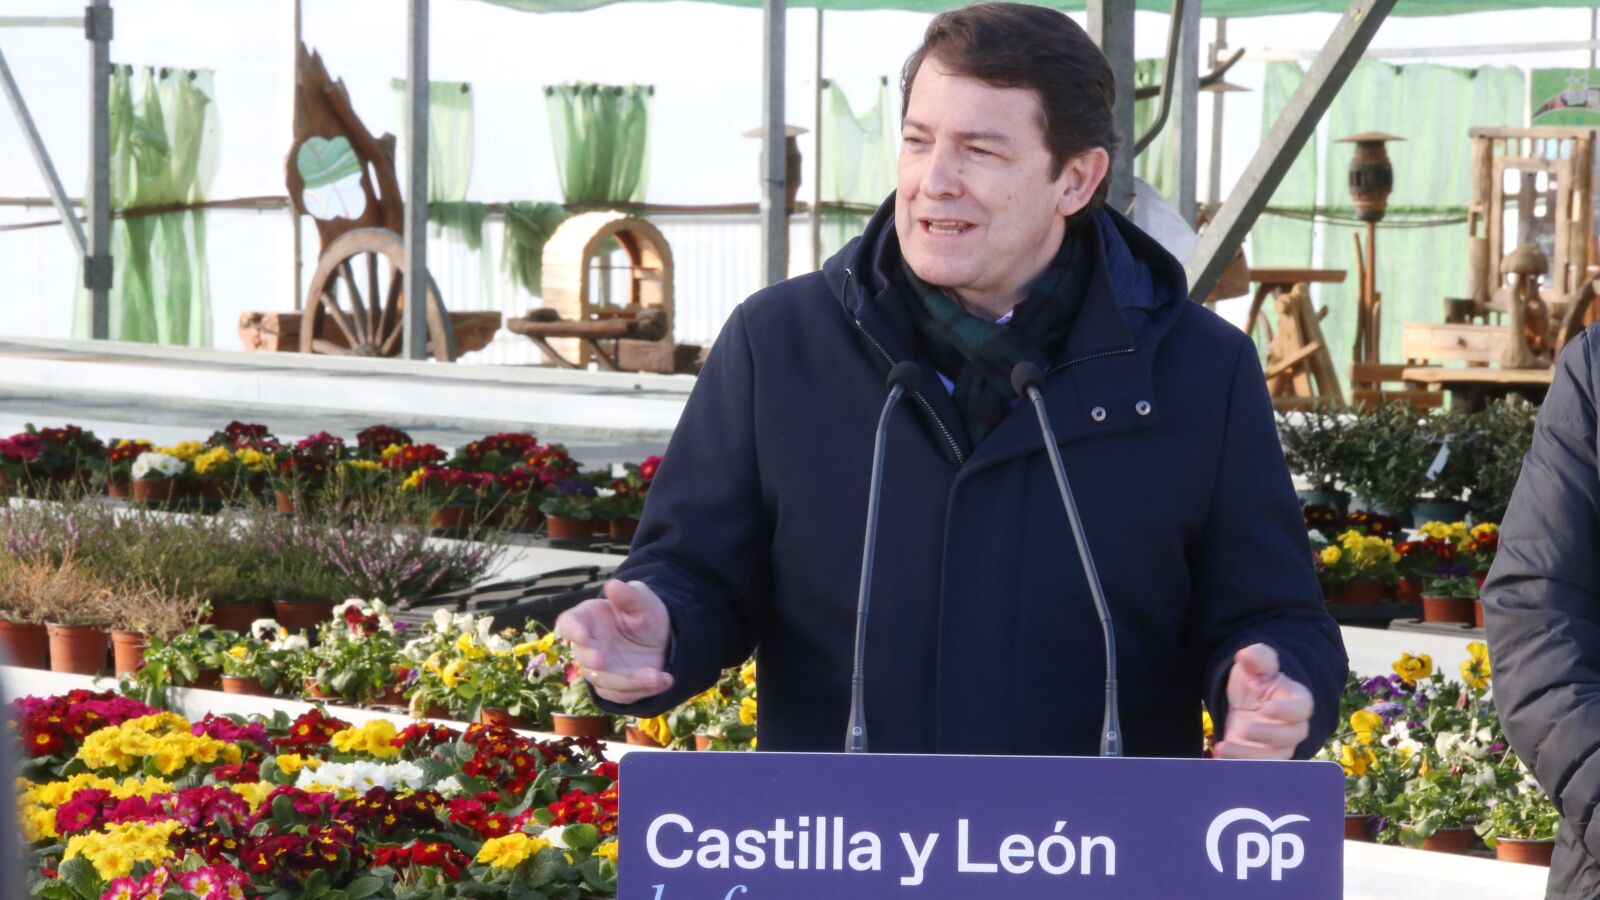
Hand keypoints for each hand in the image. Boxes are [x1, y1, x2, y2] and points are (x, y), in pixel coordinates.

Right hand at [554, 579, 673, 704]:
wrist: (662, 638)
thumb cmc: (644, 613)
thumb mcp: (642, 601)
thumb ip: (629, 595)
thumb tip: (613, 585)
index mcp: (587, 619)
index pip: (569, 624)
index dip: (572, 631)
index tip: (582, 635)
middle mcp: (589, 646)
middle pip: (584, 657)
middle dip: (592, 660)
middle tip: (602, 661)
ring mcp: (600, 669)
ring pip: (605, 681)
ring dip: (630, 681)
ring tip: (657, 676)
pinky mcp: (614, 687)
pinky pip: (623, 694)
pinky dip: (644, 690)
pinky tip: (664, 680)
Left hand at [1212, 643, 1311, 759]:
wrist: (1247, 701)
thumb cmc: (1256, 681)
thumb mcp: (1254, 665)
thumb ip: (1256, 658)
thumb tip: (1248, 655)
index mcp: (1297, 701)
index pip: (1302, 708)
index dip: (1288, 710)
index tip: (1269, 708)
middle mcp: (1293, 727)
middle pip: (1290, 737)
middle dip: (1268, 735)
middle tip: (1244, 729)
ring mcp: (1279, 746)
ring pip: (1274, 758)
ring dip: (1249, 756)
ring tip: (1223, 748)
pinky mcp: (1262, 759)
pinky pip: (1258, 769)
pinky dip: (1240, 767)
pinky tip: (1219, 760)